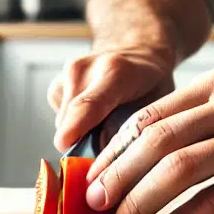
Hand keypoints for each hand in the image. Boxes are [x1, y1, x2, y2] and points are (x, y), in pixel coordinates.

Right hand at [48, 44, 175, 152]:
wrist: (137, 51)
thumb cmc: (151, 82)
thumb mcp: (157, 105)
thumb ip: (133, 131)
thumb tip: (106, 162)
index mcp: (115, 72)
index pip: (88, 103)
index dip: (74, 128)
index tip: (64, 145)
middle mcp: (84, 69)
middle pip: (71, 122)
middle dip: (84, 145)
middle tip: (108, 149)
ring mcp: (67, 74)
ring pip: (63, 125)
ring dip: (79, 135)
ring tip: (105, 125)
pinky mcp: (56, 84)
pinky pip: (60, 119)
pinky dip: (74, 125)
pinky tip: (94, 115)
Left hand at [83, 68, 213, 213]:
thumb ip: (198, 128)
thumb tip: (137, 165)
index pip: (151, 115)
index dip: (115, 149)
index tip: (93, 177)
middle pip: (158, 140)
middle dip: (119, 177)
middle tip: (95, 205)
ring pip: (180, 170)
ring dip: (140, 204)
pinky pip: (212, 204)